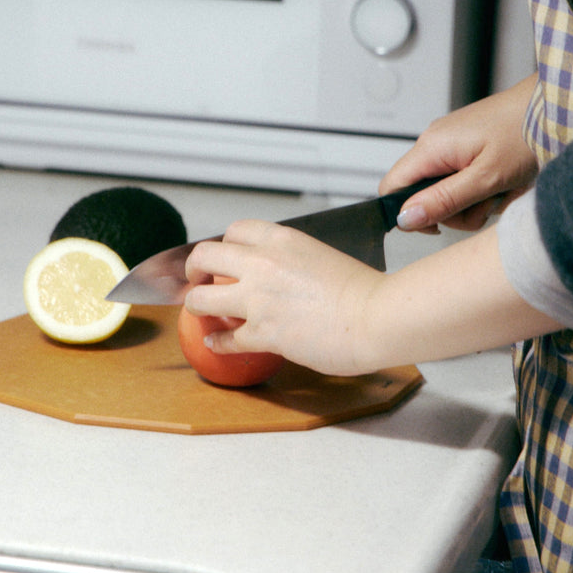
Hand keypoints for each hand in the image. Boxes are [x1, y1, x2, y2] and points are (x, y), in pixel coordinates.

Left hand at [184, 221, 385, 375]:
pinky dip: (217, 341)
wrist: (379, 317)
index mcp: (281, 240)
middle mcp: (263, 264)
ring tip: (200, 309)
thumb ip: (295, 260)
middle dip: (194, 268)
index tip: (223, 256)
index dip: (224, 244)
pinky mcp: (262, 333)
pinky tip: (215, 342)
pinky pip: (224, 337)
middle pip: (204, 256)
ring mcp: (258, 299)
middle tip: (198, 278)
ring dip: (196, 304)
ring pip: (200, 298)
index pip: (235, 230)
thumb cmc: (365, 290)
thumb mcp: (323, 256)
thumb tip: (284, 273)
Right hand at [380, 74, 539, 231]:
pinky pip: (461, 179)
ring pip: (444, 190)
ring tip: (501, 191)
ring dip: (472, 202)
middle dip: (452, 211)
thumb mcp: (485, 178)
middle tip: (484, 205)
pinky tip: (504, 182)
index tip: (437, 226)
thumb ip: (443, 200)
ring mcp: (452, 143)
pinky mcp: (469, 146)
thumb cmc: (527, 131)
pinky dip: (481, 189)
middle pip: (421, 195)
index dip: (407, 214)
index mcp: (432, 147)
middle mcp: (435, 142)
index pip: (391, 187)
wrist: (557, 105)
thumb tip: (405, 219)